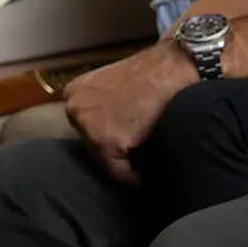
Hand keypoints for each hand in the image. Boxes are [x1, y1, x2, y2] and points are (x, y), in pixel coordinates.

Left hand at [64, 44, 191, 185]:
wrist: (172, 68)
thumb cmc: (151, 72)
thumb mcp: (114, 83)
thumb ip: (103, 104)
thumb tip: (111, 126)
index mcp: (75, 93)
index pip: (86, 129)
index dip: (106, 140)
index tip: (122, 149)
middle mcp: (75, 109)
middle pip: (92, 147)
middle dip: (113, 155)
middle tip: (134, 161)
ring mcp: (89, 126)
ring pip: (105, 162)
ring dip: (124, 166)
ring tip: (142, 170)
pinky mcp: (107, 141)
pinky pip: (120, 173)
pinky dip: (134, 178)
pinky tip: (146, 177)